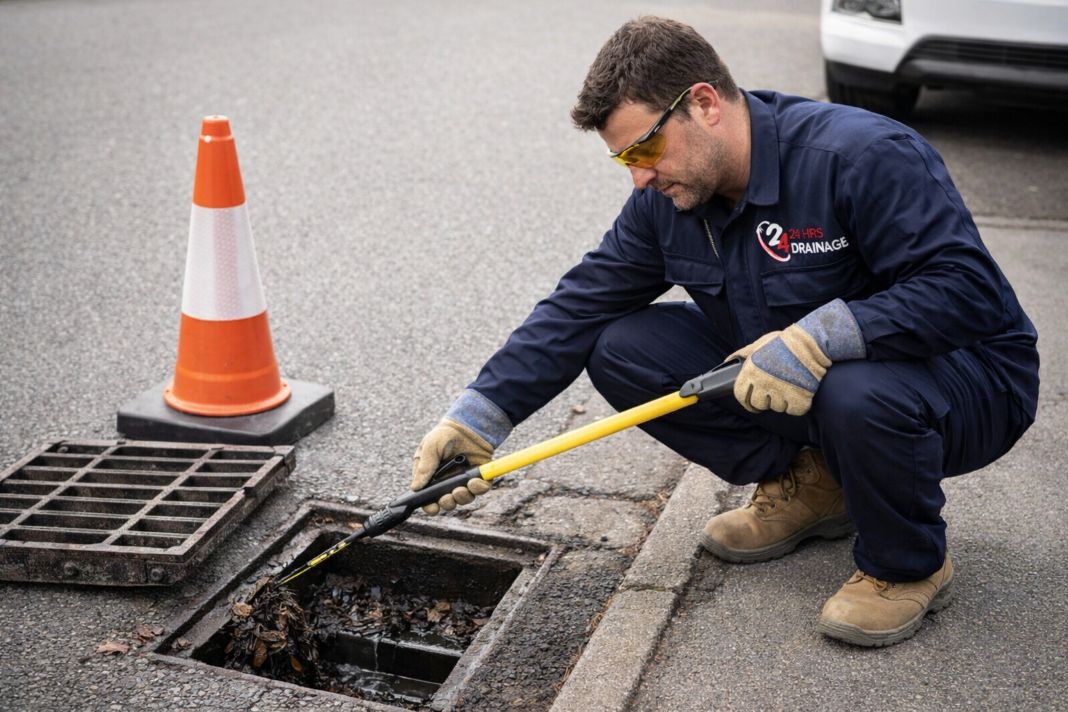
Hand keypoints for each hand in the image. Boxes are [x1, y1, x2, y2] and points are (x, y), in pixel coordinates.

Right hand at [411, 419, 493, 513]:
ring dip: (462, 497)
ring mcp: (464, 481)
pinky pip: (480, 489)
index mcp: (432, 478)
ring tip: (461, 488)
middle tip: (448, 496)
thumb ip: (424, 466)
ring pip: (464, 499)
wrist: (467, 425)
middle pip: (447, 503)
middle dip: (447, 503)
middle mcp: (447, 483)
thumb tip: (416, 487)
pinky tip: (475, 482)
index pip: (428, 499)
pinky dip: (478, 489)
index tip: (432, 507)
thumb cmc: (444, 435)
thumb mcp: (430, 447)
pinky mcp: (479, 477)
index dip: (430, 506)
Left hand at [730, 299, 865, 415]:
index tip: (751, 399)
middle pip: (758, 405)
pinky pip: (793, 410)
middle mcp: (763, 384)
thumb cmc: (785, 341)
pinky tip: (799, 391)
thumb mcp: (759, 344)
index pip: (740, 395)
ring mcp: (781, 393)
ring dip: (782, 400)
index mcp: (751, 371)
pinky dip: (797, 404)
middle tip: (773, 392)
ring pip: (777, 407)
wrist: (812, 343)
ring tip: (789, 385)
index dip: (746, 399)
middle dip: (764, 401)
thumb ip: (743, 354)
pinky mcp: (799, 399)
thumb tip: (729, 360)